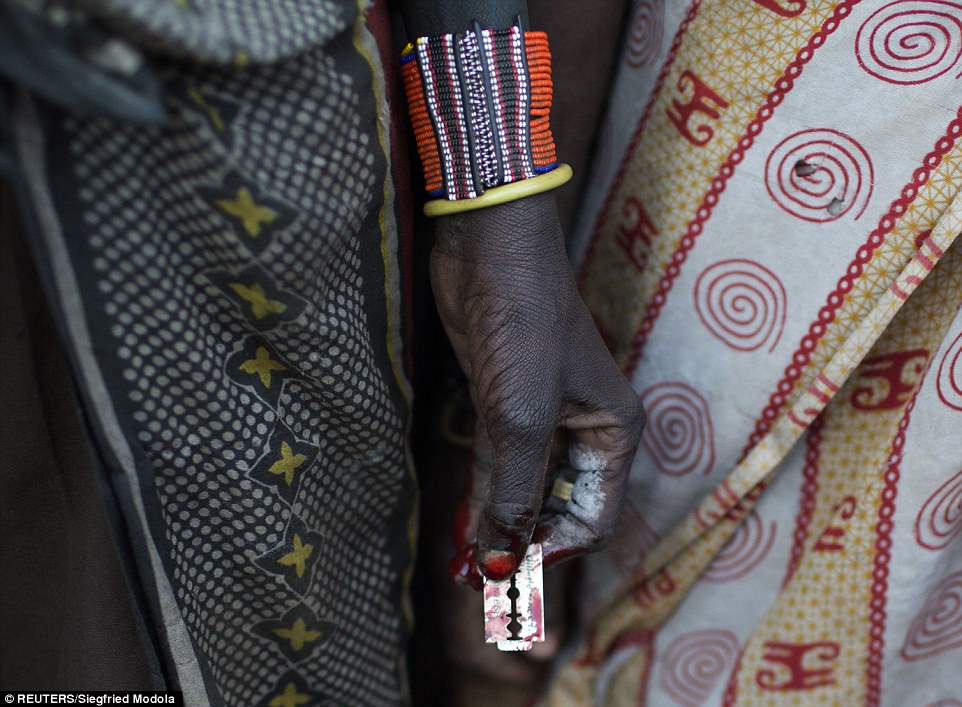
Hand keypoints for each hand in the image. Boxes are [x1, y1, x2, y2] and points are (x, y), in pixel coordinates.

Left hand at [430, 192, 644, 584]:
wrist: (490, 250)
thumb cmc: (525, 325)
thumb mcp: (523, 418)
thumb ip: (515, 494)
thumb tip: (502, 567)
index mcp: (613, 435)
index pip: (591, 519)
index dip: (552, 552)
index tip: (508, 573)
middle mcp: (584, 432)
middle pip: (558, 510)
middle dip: (522, 546)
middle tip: (478, 582)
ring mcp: (542, 418)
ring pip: (524, 491)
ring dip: (497, 527)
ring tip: (464, 569)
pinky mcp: (504, 404)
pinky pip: (499, 466)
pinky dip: (483, 497)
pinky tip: (462, 528)